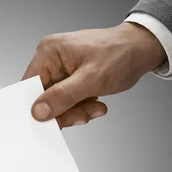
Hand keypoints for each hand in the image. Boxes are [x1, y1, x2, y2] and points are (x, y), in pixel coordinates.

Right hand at [22, 22, 165, 127]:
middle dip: (63, 111)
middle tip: (82, 115)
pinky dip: (80, 107)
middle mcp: (51, 60)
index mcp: (49, 53)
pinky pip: (67, 100)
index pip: (29, 86)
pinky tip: (95, 103)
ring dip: (75, 110)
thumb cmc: (121, 54)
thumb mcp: (92, 79)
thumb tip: (38, 111)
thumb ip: (63, 96)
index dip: (36, 107)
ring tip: (95, 107)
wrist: (142, 49)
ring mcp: (60, 69)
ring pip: (56, 103)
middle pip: (43, 97)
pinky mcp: (70, 78)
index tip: (50, 123)